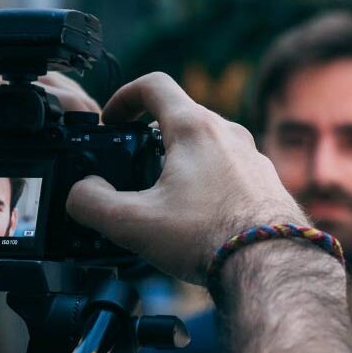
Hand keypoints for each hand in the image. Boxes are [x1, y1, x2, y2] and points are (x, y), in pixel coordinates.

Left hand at [0, 71, 99, 225]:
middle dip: (72, 100)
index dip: (70, 106)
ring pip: (24, 85)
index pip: (32, 94)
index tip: (94, 123)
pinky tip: (48, 129)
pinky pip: (6, 96)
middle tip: (97, 127)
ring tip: (81, 127)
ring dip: (55, 99)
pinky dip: (33, 106)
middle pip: (37, 82)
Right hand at [66, 72, 308, 283]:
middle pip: (180, 116)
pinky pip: (229, 170)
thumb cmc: (208, 239)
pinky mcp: (266, 183)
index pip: (153, 85)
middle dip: (149, 137)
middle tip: (132, 166)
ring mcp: (252, 157)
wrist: (271, 266)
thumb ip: (91, 204)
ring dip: (180, 161)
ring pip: (207, 144)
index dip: (123, 97)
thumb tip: (80, 192)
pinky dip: (207, 182)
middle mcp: (228, 134)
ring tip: (165, 197)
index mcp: (194, 128)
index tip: (111, 121)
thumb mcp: (131, 223)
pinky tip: (199, 217)